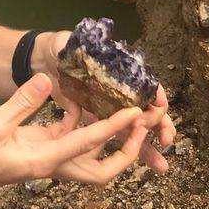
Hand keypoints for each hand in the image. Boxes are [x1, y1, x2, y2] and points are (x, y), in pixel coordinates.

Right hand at [0, 74, 149, 195]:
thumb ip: (22, 102)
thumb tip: (48, 80)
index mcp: (46, 160)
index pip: (88, 144)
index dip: (114, 128)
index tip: (136, 114)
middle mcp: (55, 165)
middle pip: (102, 172)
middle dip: (126, 154)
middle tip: (140, 129)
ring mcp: (50, 161)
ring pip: (91, 159)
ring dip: (110, 142)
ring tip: (126, 116)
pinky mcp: (43, 153)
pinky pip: (73, 142)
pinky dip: (84, 127)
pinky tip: (84, 104)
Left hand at [33, 30, 176, 174]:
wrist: (41, 61)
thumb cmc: (58, 48)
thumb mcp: (67, 41)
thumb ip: (80, 46)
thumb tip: (94, 50)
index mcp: (118, 71)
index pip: (145, 84)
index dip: (154, 97)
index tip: (153, 108)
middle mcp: (119, 91)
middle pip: (146, 110)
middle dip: (160, 125)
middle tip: (166, 140)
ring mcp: (109, 108)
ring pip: (134, 130)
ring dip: (148, 147)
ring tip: (161, 166)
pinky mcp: (96, 122)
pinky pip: (114, 139)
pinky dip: (126, 151)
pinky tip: (134, 164)